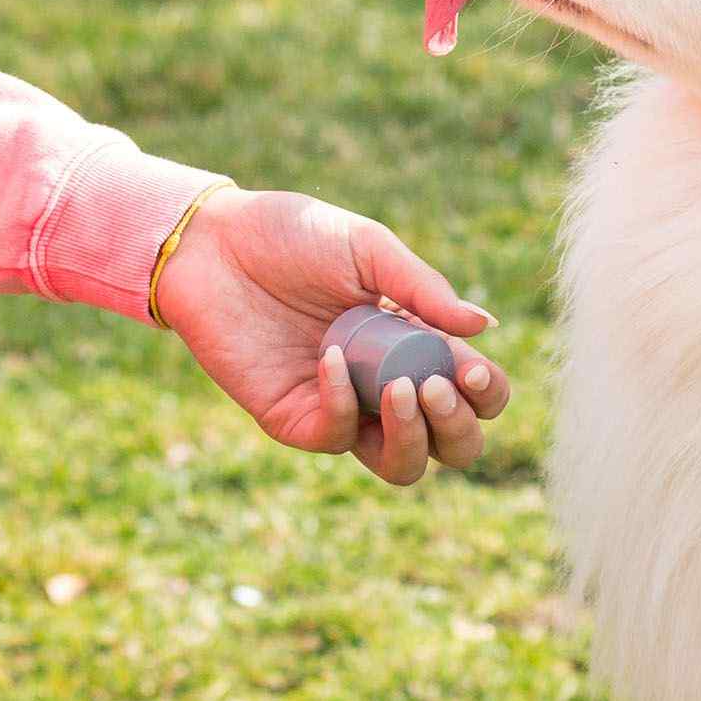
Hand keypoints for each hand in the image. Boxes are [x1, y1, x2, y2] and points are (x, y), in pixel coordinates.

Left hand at [154, 188, 510, 483]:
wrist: (215, 241)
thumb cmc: (294, 236)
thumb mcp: (368, 248)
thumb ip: (423, 289)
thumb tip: (485, 326)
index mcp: (415, 342)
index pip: (473, 391)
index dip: (485, 391)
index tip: (469, 367)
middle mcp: (386, 384)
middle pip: (450, 444)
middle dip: (459, 427)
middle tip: (439, 386)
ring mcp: (342, 407)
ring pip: (401, 465)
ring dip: (415, 437)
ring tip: (405, 390)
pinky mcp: (293, 418)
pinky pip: (334, 437)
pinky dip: (342, 403)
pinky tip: (332, 357)